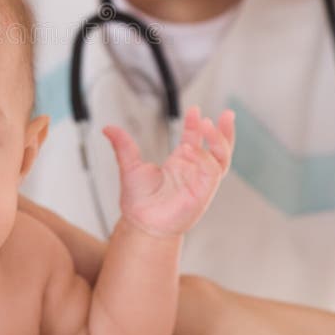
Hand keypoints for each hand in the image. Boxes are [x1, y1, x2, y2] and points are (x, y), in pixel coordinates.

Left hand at [104, 106, 234, 237]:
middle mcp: (193, 172)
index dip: (197, 124)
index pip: (195, 140)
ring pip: (221, 158)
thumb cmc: (138, 201)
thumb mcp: (130, 166)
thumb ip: (123, 145)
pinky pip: (212, 172)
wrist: (141, 224)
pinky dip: (204, 157)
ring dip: (219, 140)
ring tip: (208, 123)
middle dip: (224, 131)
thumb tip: (108, 128)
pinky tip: (190, 148)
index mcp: (179, 164)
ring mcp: (200, 182)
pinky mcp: (203, 193)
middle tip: (227, 114)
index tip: (195, 110)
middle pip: (218, 149)